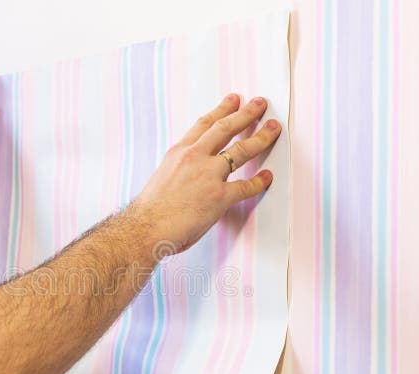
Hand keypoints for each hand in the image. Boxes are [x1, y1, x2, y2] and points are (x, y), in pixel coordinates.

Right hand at [131, 94, 280, 255]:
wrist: (145, 227)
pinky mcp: (219, 196)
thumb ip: (180, 168)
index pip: (204, 124)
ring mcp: (208, 175)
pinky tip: (268, 177)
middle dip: (246, 113)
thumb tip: (189, 173)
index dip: (222, 109)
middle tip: (260, 104)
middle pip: (226, 128)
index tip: (233, 100)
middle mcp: (195, 158)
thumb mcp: (163, 176)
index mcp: (179, 152)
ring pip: (241, 150)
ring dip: (261, 137)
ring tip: (273, 128)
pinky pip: (246, 186)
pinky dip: (260, 182)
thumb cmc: (151, 209)